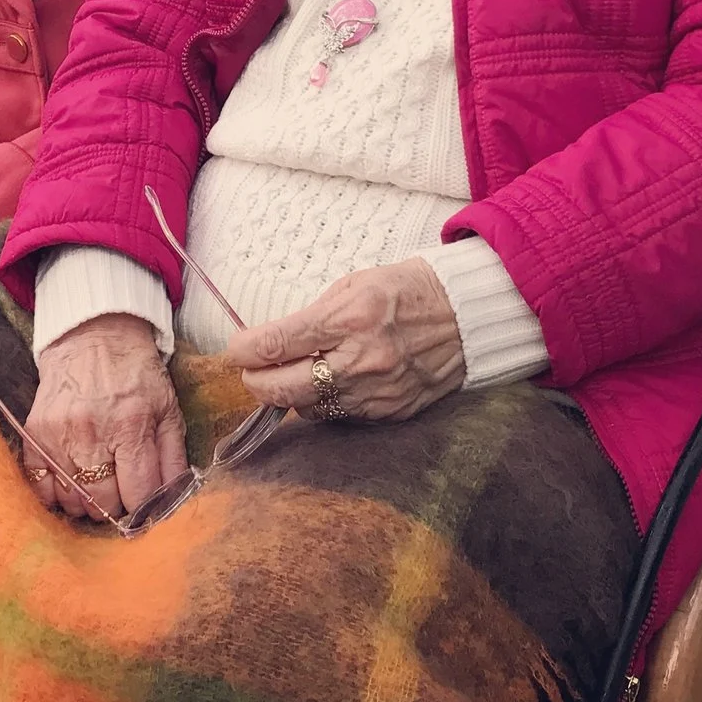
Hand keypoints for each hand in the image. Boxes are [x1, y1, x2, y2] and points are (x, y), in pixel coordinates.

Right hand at [25, 315, 187, 523]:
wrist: (93, 335)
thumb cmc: (136, 374)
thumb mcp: (167, 409)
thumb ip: (173, 458)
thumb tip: (174, 502)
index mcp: (132, 427)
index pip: (139, 494)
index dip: (144, 509)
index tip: (144, 508)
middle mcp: (92, 433)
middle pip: (102, 502)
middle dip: (115, 507)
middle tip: (120, 494)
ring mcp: (59, 434)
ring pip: (71, 500)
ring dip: (85, 502)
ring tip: (95, 486)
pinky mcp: (35, 432)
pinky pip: (39, 485)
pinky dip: (54, 493)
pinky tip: (69, 483)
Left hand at [223, 258, 463, 423]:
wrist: (466, 316)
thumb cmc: (407, 291)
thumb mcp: (355, 285)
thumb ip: (313, 316)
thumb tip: (272, 341)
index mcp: (350, 318)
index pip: (278, 343)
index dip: (245, 351)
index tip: (235, 351)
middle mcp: (362, 359)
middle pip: (285, 389)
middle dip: (256, 383)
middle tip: (251, 373)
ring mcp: (377, 391)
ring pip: (309, 409)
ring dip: (291, 396)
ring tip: (292, 376)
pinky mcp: (390, 411)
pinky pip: (340, 416)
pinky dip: (325, 403)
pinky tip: (327, 385)